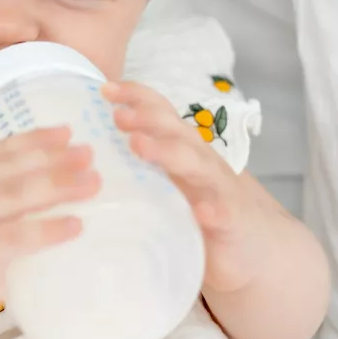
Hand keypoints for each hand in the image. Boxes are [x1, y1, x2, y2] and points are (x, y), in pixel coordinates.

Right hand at [0, 127, 99, 327]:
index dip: (35, 140)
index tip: (68, 133)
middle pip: (12, 168)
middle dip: (55, 159)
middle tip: (89, 154)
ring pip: (17, 196)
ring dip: (60, 186)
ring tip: (93, 183)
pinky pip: (17, 236)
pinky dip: (49, 229)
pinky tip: (76, 224)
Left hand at [103, 81, 272, 295]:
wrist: (254, 249)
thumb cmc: (198, 210)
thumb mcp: (164, 186)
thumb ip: (133, 171)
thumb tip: (83, 159)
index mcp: (181, 149)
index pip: (160, 114)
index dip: (136, 96)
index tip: (105, 88)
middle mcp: (200, 161)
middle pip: (174, 131)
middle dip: (145, 118)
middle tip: (117, 115)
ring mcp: (218, 190)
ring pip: (196, 163)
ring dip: (168, 152)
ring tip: (139, 146)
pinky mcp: (232, 223)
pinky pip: (223, 213)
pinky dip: (213, 210)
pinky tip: (201, 211)